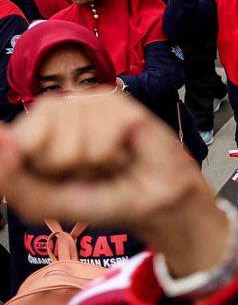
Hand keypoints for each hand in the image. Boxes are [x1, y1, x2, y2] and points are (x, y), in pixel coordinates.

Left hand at [0, 91, 227, 277]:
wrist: (155, 204)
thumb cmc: (103, 198)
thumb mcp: (44, 202)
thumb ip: (11, 179)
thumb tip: (0, 139)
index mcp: (34, 127)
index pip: (8, 143)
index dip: (33, 171)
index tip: (57, 178)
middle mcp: (58, 107)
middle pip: (34, 145)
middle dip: (60, 171)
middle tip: (87, 171)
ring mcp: (88, 101)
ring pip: (69, 146)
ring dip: (92, 168)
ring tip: (109, 163)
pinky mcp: (118, 103)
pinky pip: (99, 144)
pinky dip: (113, 160)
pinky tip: (125, 154)